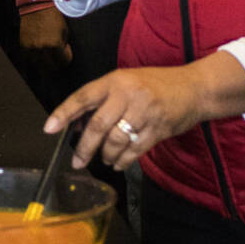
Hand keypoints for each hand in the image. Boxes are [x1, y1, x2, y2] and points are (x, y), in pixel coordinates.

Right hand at [17, 2, 69, 62]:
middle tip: (58, 57)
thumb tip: (61, 55)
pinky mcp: (23, 45)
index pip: (64, 62)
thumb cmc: (53, 17)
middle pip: (52, 67)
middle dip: (57, 63)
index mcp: (55, 44)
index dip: (67, 57)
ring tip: (48, 56)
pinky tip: (38, 51)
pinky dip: (34, 57)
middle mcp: (42, 48)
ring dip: (45, 63)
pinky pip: (29, 58)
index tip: (66, 52)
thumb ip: (63, 45)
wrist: (36, 6)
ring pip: (39, 65)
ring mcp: (31, 48)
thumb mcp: (64, 31)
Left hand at [44, 60, 231, 171]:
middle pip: (98, 125)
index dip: (63, 113)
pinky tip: (118, 163)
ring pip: (116, 141)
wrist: (195, 88)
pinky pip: (134, 150)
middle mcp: (128, 95)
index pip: (83, 97)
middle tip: (77, 161)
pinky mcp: (158, 129)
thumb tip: (77, 124)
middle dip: (84, 147)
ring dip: (106, 155)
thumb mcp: (127, 82)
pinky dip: (123, 161)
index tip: (49, 128)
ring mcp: (145, 112)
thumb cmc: (157, 85)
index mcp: (116, 81)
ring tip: (104, 159)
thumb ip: (104, 100)